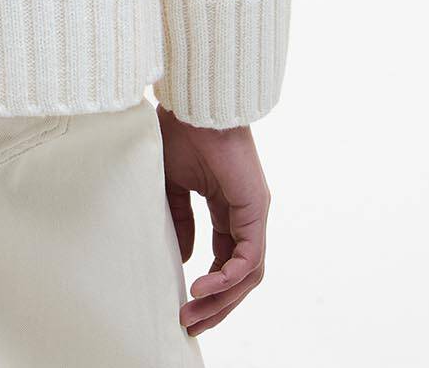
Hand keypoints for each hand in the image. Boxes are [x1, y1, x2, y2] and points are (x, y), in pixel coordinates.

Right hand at [156, 102, 270, 336]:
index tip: (182, 305)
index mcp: (228, 207)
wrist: (192, 103)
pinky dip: (226, 278)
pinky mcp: (256, 209)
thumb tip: (184, 257)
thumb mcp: (173, 184)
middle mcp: (246, 215)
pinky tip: (201, 288)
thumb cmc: (181, 131)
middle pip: (239, 275)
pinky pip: (248, 258)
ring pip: (247, 274)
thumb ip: (180, 219)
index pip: (225, 259)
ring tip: (191, 315)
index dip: (207, 286)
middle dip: (215, 305)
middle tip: (189, 325)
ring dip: (221, 300)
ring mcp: (254, 213)